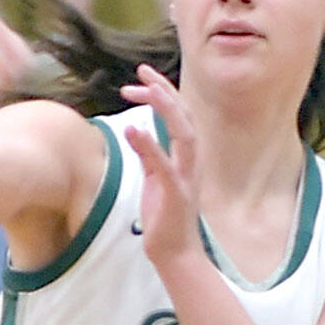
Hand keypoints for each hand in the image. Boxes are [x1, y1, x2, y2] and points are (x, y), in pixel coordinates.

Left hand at [119, 66, 202, 269]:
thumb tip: (137, 131)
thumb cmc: (165, 219)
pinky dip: (150, 146)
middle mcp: (191, 163)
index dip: (162, 93)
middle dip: (164, 90)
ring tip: (144, 89)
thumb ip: (149, 155)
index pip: (178, 115)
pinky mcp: (176, 195)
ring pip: (183, 134)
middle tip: (142, 70)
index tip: (140, 79)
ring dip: (165, 109)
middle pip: (184, 116)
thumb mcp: (155, 179)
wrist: (176, 254)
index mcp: (186, 157)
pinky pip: (165, 166)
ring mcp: (186, 178)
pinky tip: (133, 129)